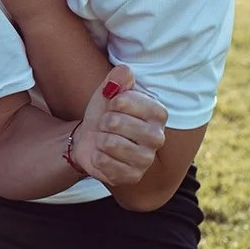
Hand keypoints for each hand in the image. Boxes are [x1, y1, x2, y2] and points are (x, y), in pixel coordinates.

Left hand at [71, 64, 166, 185]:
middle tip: (107, 125)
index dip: (111, 102)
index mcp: (158, 113)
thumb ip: (118, 77)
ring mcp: (146, 160)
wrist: (91, 140)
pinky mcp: (132, 177)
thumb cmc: (105, 112)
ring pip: (110, 143)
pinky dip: (97, 157)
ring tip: (105, 139)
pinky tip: (103, 155)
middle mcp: (158, 137)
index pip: (124, 101)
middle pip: (115, 122)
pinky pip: (105, 162)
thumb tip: (124, 71)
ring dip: (100, 140)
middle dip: (103, 122)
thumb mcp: (109, 91)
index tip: (114, 106)